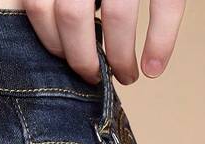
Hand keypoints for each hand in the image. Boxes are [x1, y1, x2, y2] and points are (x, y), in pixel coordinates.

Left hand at [24, 0, 186, 84]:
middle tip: (95, 76)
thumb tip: (55, 28)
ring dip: (120, 59)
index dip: (51, 41)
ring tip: (127, 74)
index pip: (39, 5)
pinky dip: (160, 44)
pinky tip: (154, 68)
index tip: (66, 60)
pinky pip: (164, 8)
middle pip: (71, 17)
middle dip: (83, 58)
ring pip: (115, 19)